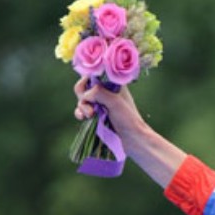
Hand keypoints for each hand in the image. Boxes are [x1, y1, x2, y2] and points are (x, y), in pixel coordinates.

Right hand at [71, 77, 186, 187]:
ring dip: (82, 106)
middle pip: (84, 87)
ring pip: (82, 100)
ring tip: (89, 115)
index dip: (87, 80)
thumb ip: (98, 93)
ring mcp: (101, 104)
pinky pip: (82, 110)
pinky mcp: (97, 115)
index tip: (88, 88)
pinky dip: (80, 113)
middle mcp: (106, 92)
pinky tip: (82, 118)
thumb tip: (85, 95)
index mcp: (113, 84)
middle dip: (83, 96)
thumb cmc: (128, 119)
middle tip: (90, 107)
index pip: (93, 74)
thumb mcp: (114, 102)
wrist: (134, 140)